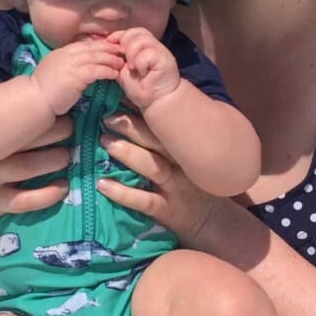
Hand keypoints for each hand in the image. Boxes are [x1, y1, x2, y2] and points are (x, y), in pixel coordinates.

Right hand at [0, 116, 74, 217]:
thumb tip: (31, 87)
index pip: (14, 117)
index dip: (41, 111)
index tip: (58, 106)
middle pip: (25, 140)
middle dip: (54, 132)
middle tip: (69, 127)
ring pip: (29, 168)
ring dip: (55, 160)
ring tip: (68, 155)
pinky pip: (26, 200)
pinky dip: (48, 194)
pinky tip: (62, 186)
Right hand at [32, 37, 123, 114]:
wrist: (34, 99)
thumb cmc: (43, 90)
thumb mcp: (55, 71)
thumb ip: (66, 65)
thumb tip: (80, 67)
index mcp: (61, 52)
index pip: (84, 45)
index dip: (98, 45)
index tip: (110, 47)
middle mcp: (67, 54)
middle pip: (92, 48)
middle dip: (108, 49)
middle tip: (121, 51)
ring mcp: (71, 64)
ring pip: (96, 57)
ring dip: (110, 59)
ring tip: (121, 63)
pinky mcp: (76, 76)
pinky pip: (96, 70)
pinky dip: (107, 71)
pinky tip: (114, 74)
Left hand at [97, 111, 219, 242]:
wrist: (213, 222)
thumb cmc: (193, 184)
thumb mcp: (188, 157)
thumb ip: (169, 139)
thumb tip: (141, 112)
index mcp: (184, 148)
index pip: (166, 124)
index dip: (145, 109)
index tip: (124, 94)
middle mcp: (182, 164)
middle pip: (158, 141)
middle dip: (133, 126)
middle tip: (108, 116)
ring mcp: (175, 187)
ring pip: (153, 166)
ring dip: (128, 153)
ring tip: (105, 141)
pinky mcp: (167, 210)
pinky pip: (144, 200)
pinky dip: (123, 193)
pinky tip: (103, 185)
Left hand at [111, 27, 180, 109]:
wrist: (157, 101)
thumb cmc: (141, 87)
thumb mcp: (124, 71)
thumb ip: (118, 59)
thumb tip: (106, 47)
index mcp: (145, 46)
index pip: (133, 31)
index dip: (120, 35)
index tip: (110, 43)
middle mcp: (154, 46)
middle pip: (137, 32)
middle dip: (125, 45)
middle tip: (125, 61)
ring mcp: (161, 51)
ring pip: (142, 40)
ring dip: (132, 54)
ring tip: (133, 68)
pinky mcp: (165, 59)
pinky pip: (148, 54)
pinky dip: (141, 64)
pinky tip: (143, 73)